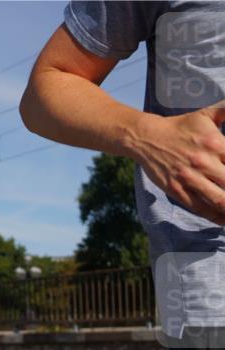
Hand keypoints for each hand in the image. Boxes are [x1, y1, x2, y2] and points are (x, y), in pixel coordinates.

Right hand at [132, 105, 224, 225]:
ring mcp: (189, 178)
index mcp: (215, 143)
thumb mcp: (208, 114)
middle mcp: (203, 162)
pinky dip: (216, 217)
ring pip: (219, 200)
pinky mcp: (176, 190)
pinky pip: (200, 208)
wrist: (147, 137)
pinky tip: (224, 221)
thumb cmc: (181, 127)